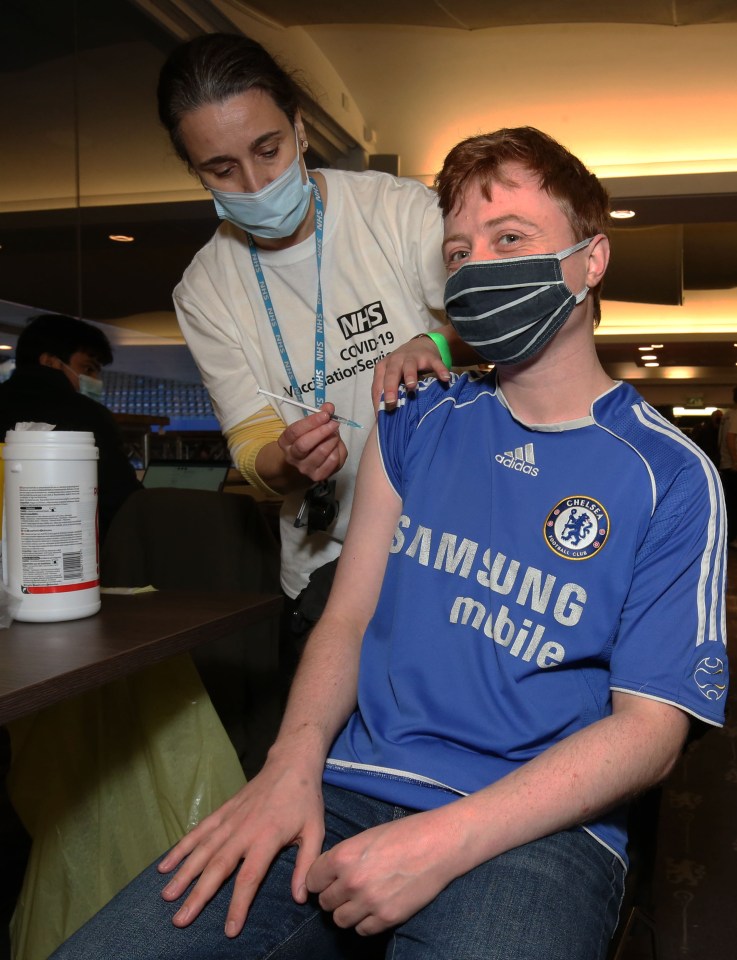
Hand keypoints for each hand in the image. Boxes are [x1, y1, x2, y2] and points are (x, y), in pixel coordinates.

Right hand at [157, 757, 324, 937]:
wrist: (290, 763)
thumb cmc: (305, 800)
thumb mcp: (315, 831)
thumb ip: (306, 864)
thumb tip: (301, 898)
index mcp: (267, 838)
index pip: (249, 877)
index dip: (238, 904)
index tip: (229, 929)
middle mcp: (243, 830)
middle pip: (217, 867)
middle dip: (198, 895)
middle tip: (180, 920)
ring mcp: (229, 819)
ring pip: (202, 849)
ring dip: (183, 873)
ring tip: (166, 896)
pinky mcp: (222, 811)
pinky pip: (198, 831)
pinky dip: (181, 847)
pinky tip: (165, 865)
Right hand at [278, 402, 347, 482]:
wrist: (306, 464)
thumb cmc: (308, 440)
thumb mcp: (309, 427)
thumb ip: (320, 415)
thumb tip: (329, 407)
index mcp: (285, 441)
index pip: (295, 431)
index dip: (311, 421)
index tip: (325, 414)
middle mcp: (292, 456)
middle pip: (304, 444)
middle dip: (322, 431)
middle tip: (334, 423)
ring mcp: (305, 468)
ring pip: (321, 453)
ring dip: (332, 440)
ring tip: (335, 434)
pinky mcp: (318, 476)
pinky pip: (332, 462)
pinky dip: (338, 450)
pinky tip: (336, 446)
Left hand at [305, 810, 455, 935]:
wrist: (438, 844)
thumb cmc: (404, 834)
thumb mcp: (366, 837)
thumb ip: (344, 857)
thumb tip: (329, 874)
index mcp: (343, 856)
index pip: (312, 880)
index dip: (319, 880)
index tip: (327, 880)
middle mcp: (352, 882)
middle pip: (324, 902)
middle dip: (333, 896)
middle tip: (346, 889)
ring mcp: (369, 902)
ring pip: (339, 920)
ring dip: (346, 911)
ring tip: (360, 900)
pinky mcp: (387, 917)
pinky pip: (362, 930)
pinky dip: (365, 922)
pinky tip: (375, 908)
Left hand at [371, 336, 450, 410]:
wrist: (419, 345)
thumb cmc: (401, 368)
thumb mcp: (391, 378)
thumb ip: (387, 393)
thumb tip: (382, 419)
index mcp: (383, 367)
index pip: (378, 384)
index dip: (378, 399)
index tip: (380, 414)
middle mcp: (396, 360)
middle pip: (391, 374)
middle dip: (390, 388)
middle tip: (391, 402)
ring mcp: (412, 357)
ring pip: (409, 366)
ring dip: (410, 375)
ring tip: (412, 386)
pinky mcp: (429, 357)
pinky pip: (435, 363)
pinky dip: (440, 370)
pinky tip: (445, 378)